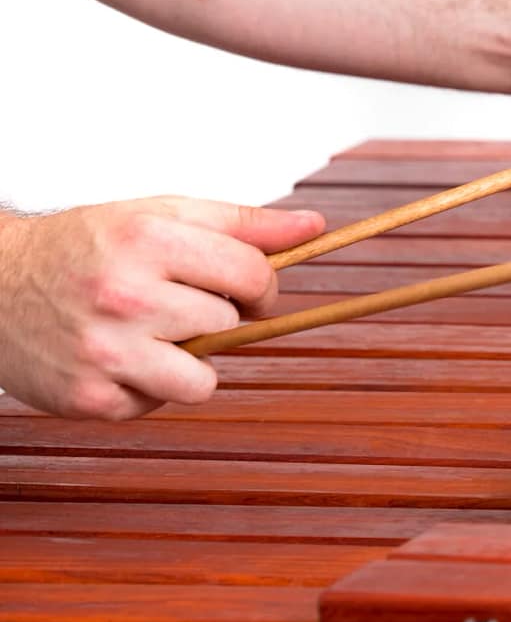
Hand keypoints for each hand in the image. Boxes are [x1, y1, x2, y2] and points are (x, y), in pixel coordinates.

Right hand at [0, 198, 324, 419]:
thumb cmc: (86, 247)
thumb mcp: (160, 216)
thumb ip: (242, 223)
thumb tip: (313, 227)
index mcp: (148, 240)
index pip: (252, 273)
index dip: (262, 285)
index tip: (247, 288)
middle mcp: (124, 295)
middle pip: (228, 325)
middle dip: (213, 317)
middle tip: (169, 302)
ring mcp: (105, 351)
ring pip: (203, 380)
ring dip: (187, 363)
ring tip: (147, 336)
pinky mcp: (89, 399)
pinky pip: (158, 405)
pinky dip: (146, 388)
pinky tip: (114, 359)